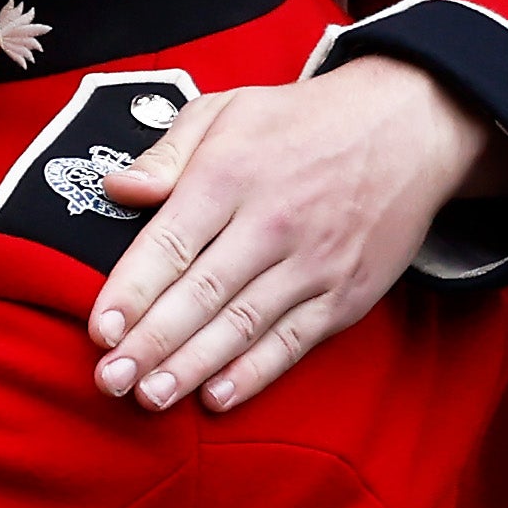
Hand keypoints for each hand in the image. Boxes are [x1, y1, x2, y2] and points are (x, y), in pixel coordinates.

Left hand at [83, 60, 496, 412]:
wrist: (409, 129)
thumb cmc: (301, 121)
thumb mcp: (226, 109)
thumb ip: (166, 153)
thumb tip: (118, 188)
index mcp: (229, 177)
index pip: (168, 245)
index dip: (130, 293)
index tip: (98, 330)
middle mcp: (271, 225)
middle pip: (200, 295)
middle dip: (150, 343)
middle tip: (109, 381)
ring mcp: (314, 263)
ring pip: (242, 326)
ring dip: (192, 367)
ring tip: (149, 398)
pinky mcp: (347, 293)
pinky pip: (294, 340)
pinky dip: (256, 372)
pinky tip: (218, 396)